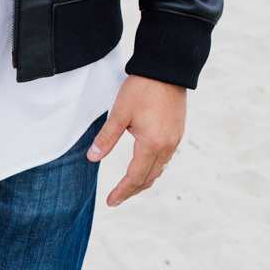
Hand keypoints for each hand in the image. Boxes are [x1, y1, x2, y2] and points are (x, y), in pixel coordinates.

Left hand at [87, 75, 186, 206]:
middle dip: (131, 191)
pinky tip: (142, 168)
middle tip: (115, 200)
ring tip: (127, 188)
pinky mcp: (178, 132)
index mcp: (152, 144)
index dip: (122, 191)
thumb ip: (106, 138)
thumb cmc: (142, 88)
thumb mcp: (119, 113)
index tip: (110, 201)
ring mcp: (175, 139)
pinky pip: (165, 159)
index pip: (135, 177)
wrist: (168, 68)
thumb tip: (92, 157)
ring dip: (143, 181)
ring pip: (159, 170)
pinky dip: (152, 169)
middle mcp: (168, 145)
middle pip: (149, 178)